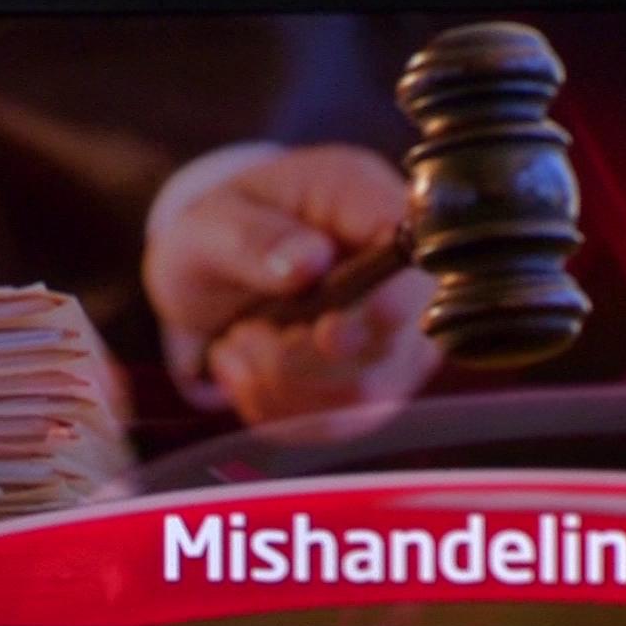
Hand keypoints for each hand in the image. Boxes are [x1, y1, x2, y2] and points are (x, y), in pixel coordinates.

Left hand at [143, 143, 442, 436]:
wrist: (207, 277)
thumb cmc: (217, 234)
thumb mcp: (211, 225)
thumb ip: (252, 239)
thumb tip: (309, 261)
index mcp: (365, 200)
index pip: (418, 256)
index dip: (392, 303)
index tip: (331, 333)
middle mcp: (399, 270)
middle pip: (399, 342)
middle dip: (304, 357)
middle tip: (244, 334)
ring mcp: (395, 333)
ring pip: (368, 396)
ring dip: (284, 387)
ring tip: (238, 345)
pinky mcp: (373, 382)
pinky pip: (339, 424)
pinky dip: (277, 412)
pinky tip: (244, 373)